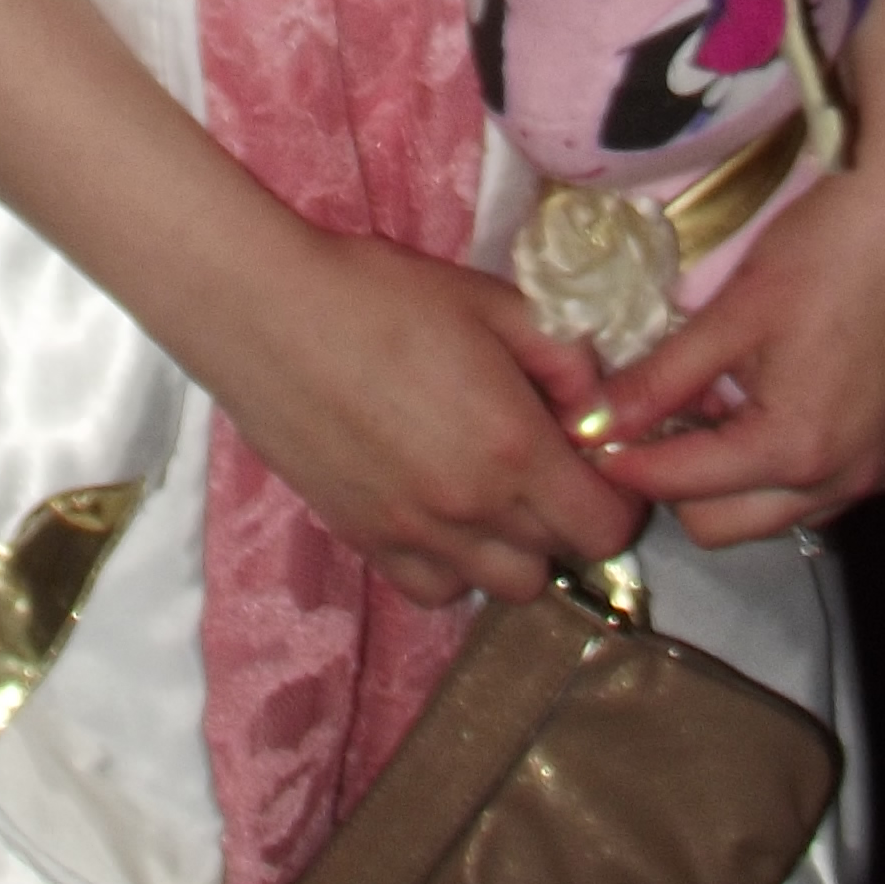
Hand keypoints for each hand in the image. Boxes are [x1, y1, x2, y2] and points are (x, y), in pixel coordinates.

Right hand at [206, 227, 640, 609]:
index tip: (597, 461)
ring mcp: (416, 535)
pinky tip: (441, 513)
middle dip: (567, 515)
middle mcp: (472, 510)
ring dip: (514, 547)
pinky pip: (435, 590)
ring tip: (493, 491)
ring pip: (503, 586)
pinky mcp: (366, 542)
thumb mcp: (490, 301)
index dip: (616, 498)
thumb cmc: (380, 293)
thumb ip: (563, 355)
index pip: (605, 527)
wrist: (268, 314)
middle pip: (559, 559)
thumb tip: (597, 404)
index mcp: (514, 448)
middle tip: (545, 463)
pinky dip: (453, 565)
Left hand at [586, 99, 884, 546]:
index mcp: (795, 449)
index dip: (626, 463)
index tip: (590, 437)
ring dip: (740, 476)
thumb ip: (662, 380)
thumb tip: (593, 421)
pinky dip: (797, 458)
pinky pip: (835, 483)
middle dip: (680, 483)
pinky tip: (787, 394)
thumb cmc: (826, 248)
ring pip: (784, 511)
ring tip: (721, 402)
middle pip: (727, 525)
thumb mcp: (733, 314)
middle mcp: (848, 480)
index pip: (682, 488)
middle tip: (656, 418)